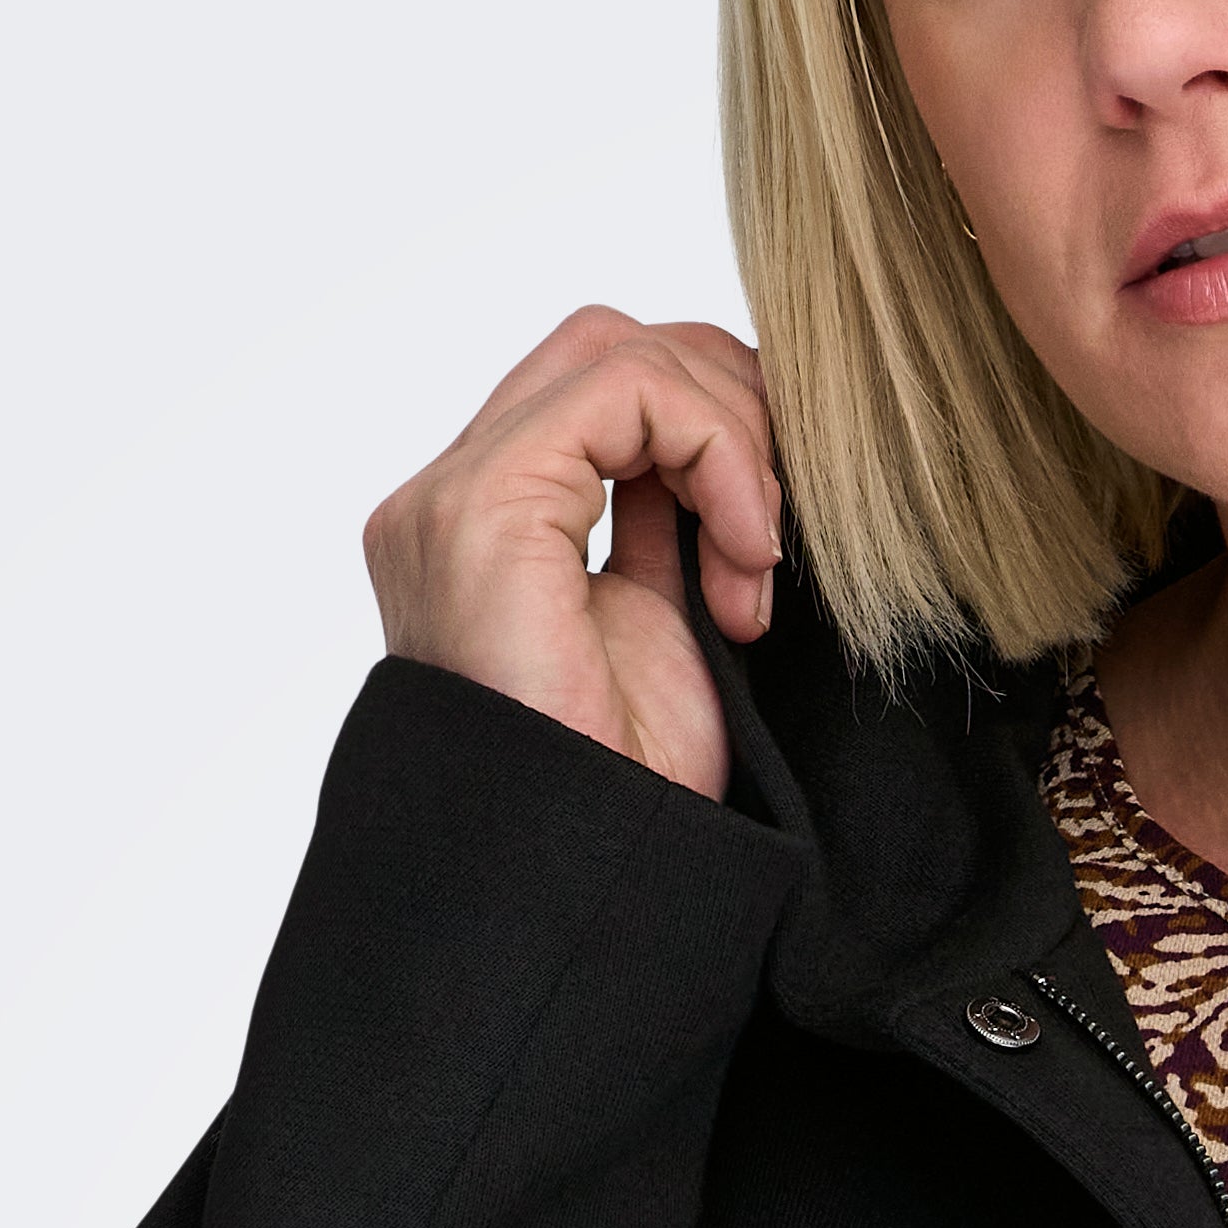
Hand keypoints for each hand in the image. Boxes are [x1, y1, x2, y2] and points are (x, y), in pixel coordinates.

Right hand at [361, 305, 784, 800]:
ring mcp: (454, 497)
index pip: (600, 390)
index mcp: (485, 528)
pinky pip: (627, 391)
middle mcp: (448, 498)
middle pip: (609, 345)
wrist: (586, 881)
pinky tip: (746, 555)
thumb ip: (668, 530)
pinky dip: (718, 452)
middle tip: (778, 526)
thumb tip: (727, 453)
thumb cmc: (627, 792)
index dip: (713, 428)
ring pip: (622, 350)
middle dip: (727, 407)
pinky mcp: (485, 506)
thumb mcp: (671, 629)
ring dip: (731, 438)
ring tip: (759, 561)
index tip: (767, 551)